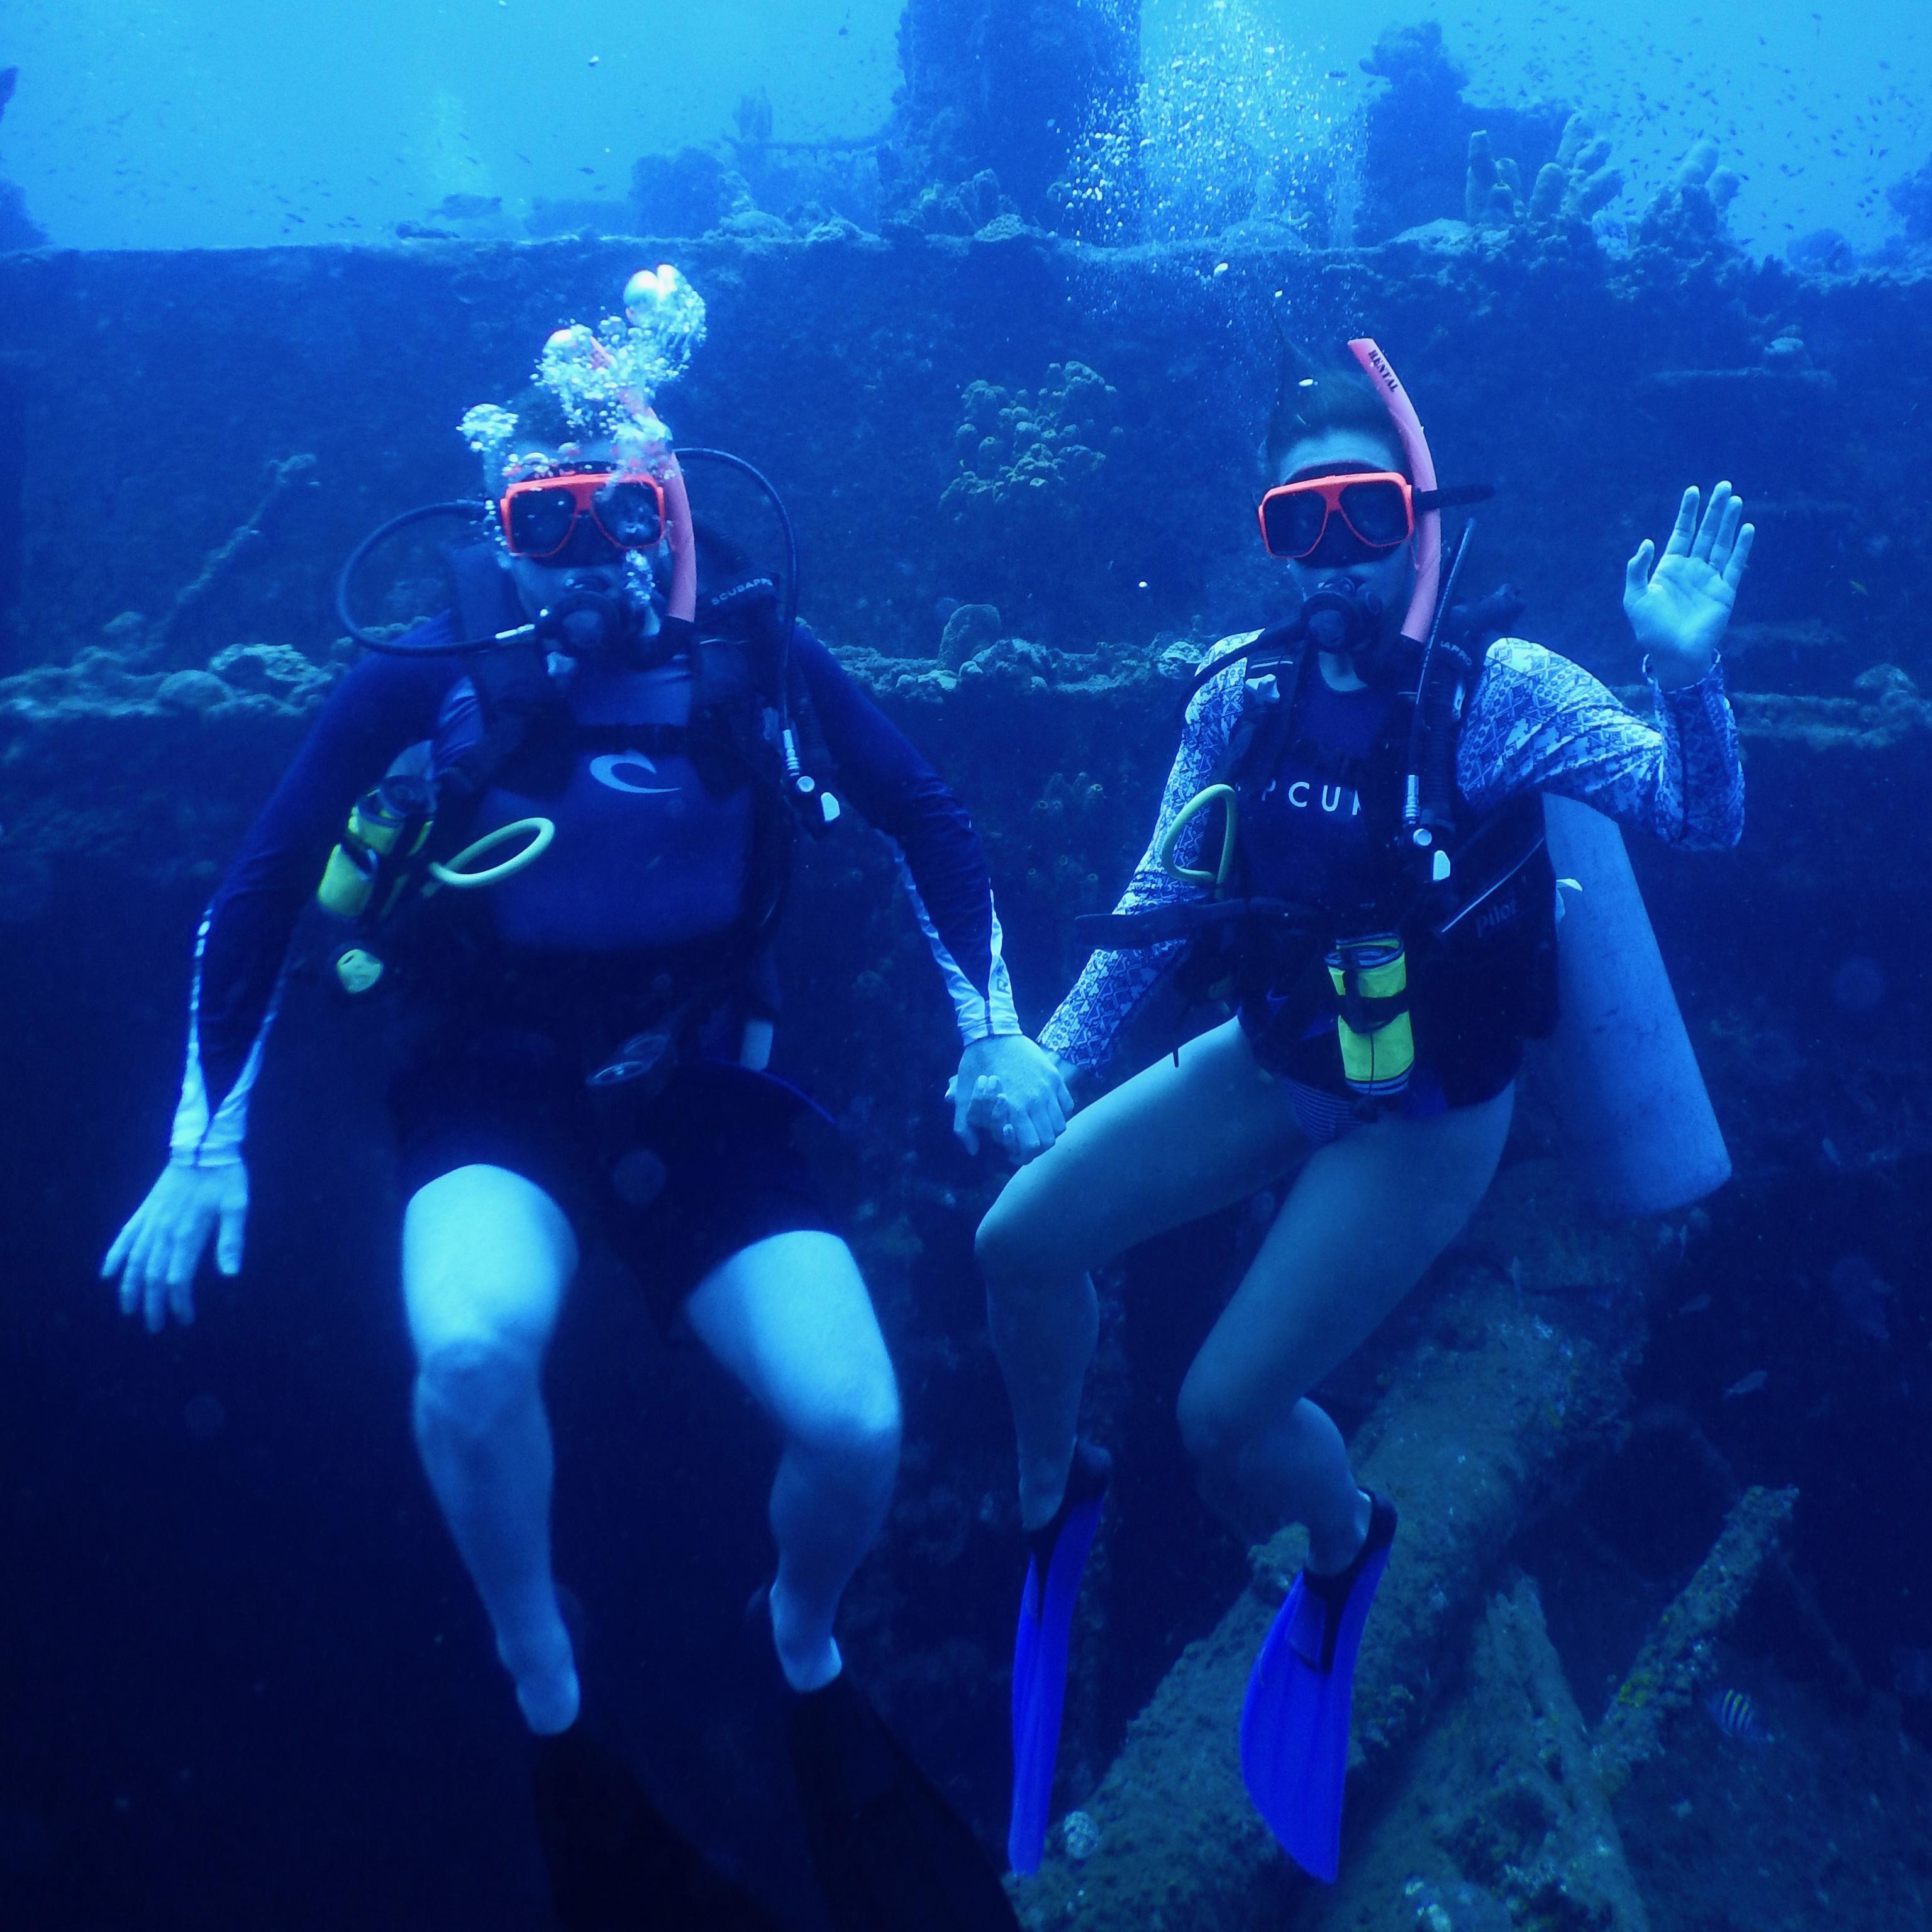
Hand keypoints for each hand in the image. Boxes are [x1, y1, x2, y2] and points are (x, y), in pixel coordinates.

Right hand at [101, 1159, 249, 1332]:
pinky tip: (107, 1275)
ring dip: (130, 1288)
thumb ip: (232, 1240)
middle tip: (155, 1327)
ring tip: (129, 1310)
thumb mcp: (237, 1205)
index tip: (185, 1319)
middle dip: (153, 1304)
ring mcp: (150, 1221)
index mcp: (187, 1233)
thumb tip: (230, 1274)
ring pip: (134, 1262)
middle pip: (153, 1276)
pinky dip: (115, 1257)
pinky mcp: (144, 1211)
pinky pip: (124, 1237)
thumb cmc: (225, 1176)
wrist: (203, 1145)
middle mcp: (164, 1231)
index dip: (179, 1302)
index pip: (178, 1278)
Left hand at [947, 1035, 1072, 1161]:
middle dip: (1037, 1147)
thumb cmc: (976, 1066)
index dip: (1024, 1155)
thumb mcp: (963, 1097)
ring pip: (1060, 1124)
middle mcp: (1036, 1100)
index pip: (1032, 1146)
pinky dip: (1059, 1114)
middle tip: (1024, 1143)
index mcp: (1013, 1107)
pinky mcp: (1055, 1077)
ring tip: (1035, 1128)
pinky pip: (1067, 1105)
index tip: (1014, 1153)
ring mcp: (1048, 1088)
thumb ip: (964, 1127)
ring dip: (1049, 1132)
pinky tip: (1045, 1112)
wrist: (992, 1033)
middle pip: (1050, 1139)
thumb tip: (973, 1150)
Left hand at [1624, 482, 1754, 687]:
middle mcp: (1691, 570)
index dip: (1688, 512)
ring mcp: (1709, 579)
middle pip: (1705, 532)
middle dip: (1713, 510)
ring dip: (1728, 522)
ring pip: (1721, 543)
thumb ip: (1636, 569)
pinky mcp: (1725, 592)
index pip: (1681, 533)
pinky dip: (1741, 546)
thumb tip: (1647, 542)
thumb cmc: (1651, 630)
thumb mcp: (1634, 598)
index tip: (1693, 490)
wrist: (1673, 655)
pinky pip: (1734, 565)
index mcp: (1669, 569)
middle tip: (1723, 485)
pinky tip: (1746, 528)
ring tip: (1735, 499)